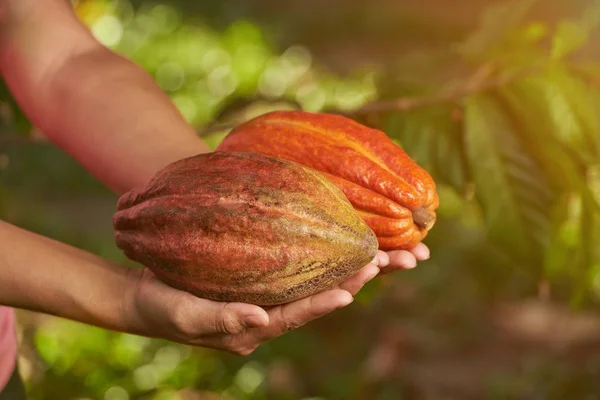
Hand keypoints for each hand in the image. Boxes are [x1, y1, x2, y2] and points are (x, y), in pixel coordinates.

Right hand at [123, 243, 427, 355]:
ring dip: (335, 270)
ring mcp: (261, 298)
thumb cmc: (161, 308)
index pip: (292, 317)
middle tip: (375, 265)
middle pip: (309, 301)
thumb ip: (222, 319)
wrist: (144, 297)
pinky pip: (288, 270)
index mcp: (251, 330)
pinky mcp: (255, 279)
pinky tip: (326, 241)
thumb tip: (260, 318)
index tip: (350, 292)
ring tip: (366, 254)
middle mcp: (263, 316)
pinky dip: (311, 259)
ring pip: (305, 285)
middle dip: (343, 284)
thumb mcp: (185, 315)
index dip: (321, 305)